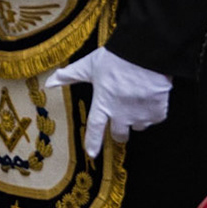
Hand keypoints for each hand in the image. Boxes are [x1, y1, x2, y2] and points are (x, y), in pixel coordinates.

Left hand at [46, 47, 172, 157]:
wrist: (144, 53)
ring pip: (138, 126)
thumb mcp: (89, 65)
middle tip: (120, 116)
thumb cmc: (115, 59)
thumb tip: (49, 83)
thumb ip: (70, 76)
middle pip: (120, 135)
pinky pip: (154, 119)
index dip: (93, 142)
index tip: (92, 154)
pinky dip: (152, 111)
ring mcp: (140, 115)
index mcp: (103, 103)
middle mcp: (121, 114)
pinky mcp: (157, 112)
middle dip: (119, 130)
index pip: (95, 128)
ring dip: (136, 118)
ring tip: (136, 99)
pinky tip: (149, 97)